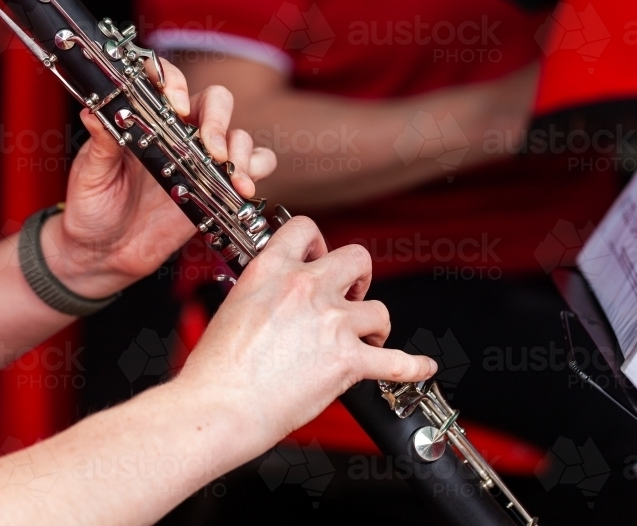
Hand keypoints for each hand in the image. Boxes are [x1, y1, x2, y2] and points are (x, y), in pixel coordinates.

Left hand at [42, 58, 276, 298]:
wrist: (104, 254)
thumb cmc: (91, 208)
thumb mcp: (90, 173)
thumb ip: (100, 143)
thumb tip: (94, 111)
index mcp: (145, 119)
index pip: (167, 81)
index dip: (176, 83)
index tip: (176, 108)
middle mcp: (179, 133)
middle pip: (215, 102)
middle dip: (219, 121)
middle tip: (213, 152)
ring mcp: (202, 160)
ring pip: (238, 135)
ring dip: (242, 153)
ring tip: (234, 179)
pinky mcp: (218, 187)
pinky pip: (254, 167)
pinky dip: (257, 171)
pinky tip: (244, 189)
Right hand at [175, 217, 436, 453]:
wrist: (218, 406)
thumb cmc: (215, 369)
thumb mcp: (232, 307)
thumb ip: (264, 294)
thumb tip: (278, 302)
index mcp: (272, 270)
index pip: (306, 230)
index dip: (317, 244)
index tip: (319, 259)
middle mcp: (306, 289)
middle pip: (357, 258)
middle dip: (358, 278)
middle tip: (349, 297)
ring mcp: (331, 323)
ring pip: (379, 309)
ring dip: (374, 325)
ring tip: (366, 339)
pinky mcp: (348, 360)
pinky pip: (396, 361)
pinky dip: (413, 366)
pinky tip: (421, 366)